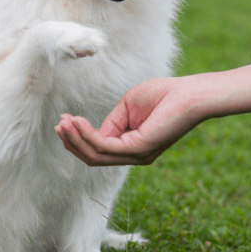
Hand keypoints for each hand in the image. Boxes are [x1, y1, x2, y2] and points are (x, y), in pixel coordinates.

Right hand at [55, 76, 206, 165]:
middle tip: (59, 125)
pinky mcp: (139, 149)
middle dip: (73, 142)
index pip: (99, 149)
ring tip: (63, 123)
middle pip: (94, 157)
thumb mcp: (129, 106)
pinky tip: (77, 123)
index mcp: (133, 147)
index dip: (79, 136)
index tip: (65, 120)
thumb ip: (112, 121)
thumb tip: (94, 133)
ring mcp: (137, 155)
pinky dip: (87, 135)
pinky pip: (105, 146)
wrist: (191, 94)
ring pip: (96, 155)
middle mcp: (135, 156)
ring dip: (76, 139)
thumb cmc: (165, 95)